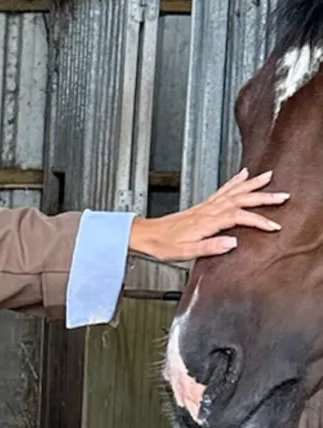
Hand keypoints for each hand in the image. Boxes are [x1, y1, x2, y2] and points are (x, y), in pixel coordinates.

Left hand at [129, 169, 288, 261]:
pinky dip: (235, 181)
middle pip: (240, 199)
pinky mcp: (202, 206)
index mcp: (206, 222)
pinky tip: (242, 175)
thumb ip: (210, 247)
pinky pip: (222, 190)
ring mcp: (205, 206)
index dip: (257, 220)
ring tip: (268, 177)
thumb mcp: (185, 252)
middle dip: (263, 197)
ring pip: (233, 191)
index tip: (273, 226)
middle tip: (282, 195)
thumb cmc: (163, 246)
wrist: (146, 235)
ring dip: (252, 184)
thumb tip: (232, 243)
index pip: (238, 217)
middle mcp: (207, 211)